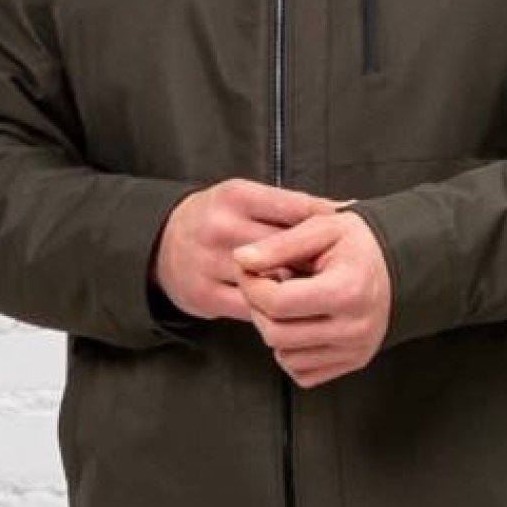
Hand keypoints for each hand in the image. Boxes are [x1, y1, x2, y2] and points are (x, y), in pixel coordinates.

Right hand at [152, 178, 364, 331]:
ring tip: (311, 290)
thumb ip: (288, 206)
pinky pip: (250, 308)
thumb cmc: (216, 219)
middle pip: (284, 248)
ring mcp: (210, 263)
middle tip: (334, 269)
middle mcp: (221, 227)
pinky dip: (271, 310)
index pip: (294, 208)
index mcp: (236, 196)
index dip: (325, 223)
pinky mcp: (205, 295)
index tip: (347, 234)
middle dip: (311, 260)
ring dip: (293, 289)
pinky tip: (284, 307)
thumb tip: (345, 208)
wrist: (158, 245)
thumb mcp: (244, 198)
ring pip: (269, 282)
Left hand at [232, 204, 391, 385]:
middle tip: (263, 285)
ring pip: (285, 357)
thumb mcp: (322, 228)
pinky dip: (291, 353)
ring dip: (273, 330)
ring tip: (285, 303)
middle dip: (258, 308)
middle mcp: (354, 328)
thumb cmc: (360, 245)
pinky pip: (302, 373)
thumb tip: (242, 259)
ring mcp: (354, 350)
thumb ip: (280, 244)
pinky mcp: (352, 362)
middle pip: (276, 334)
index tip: (249, 269)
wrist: (399, 266)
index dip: (251, 286)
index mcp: (347, 291)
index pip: (278, 302)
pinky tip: (299, 325)